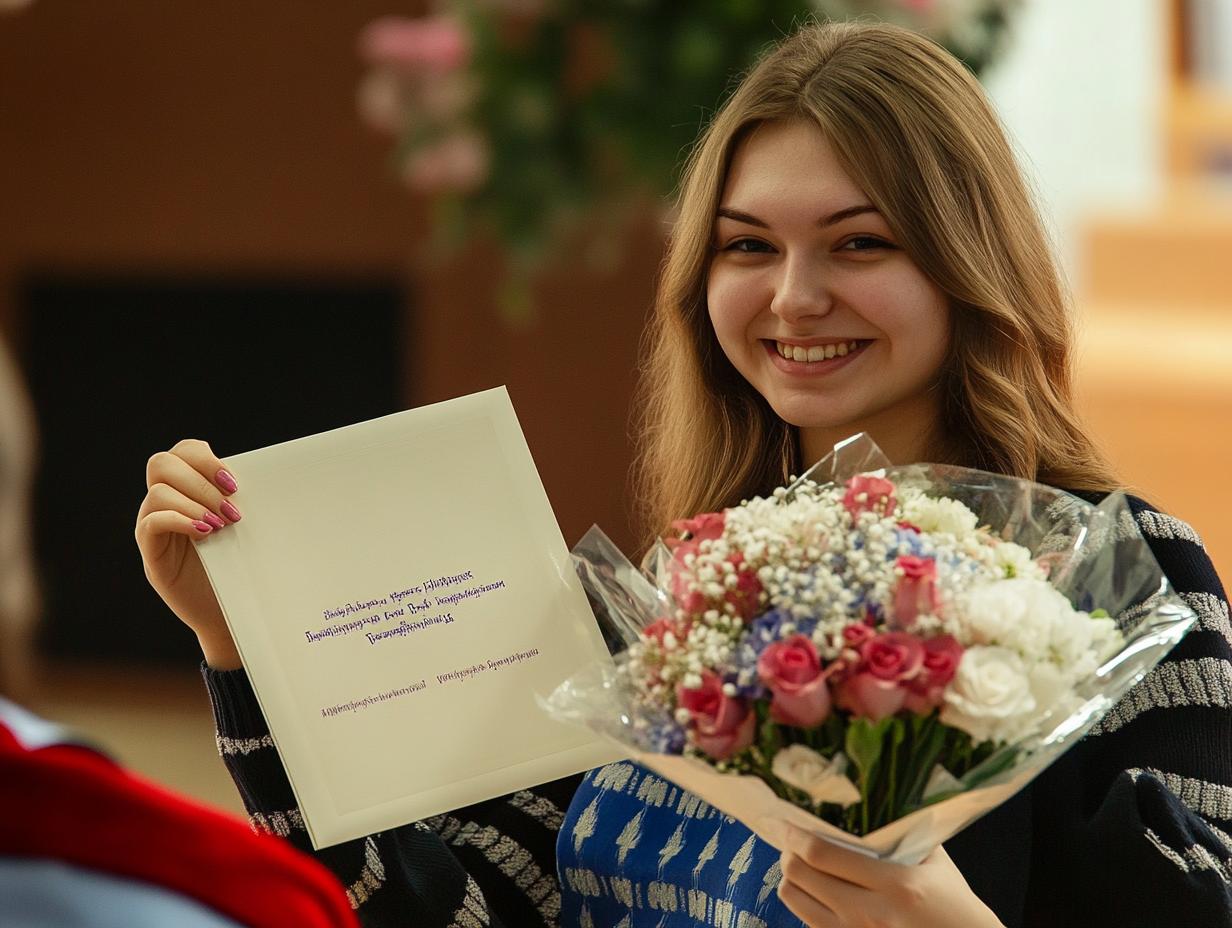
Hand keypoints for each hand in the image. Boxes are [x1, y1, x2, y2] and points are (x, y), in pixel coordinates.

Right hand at [135, 439, 242, 668]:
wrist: (234, 610)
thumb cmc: (243, 563)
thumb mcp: (244, 525)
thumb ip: (240, 498)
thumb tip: (266, 473)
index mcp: (189, 488)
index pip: (184, 451)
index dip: (205, 459)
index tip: (234, 483)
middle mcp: (166, 502)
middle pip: (163, 463)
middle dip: (200, 480)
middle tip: (231, 507)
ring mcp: (155, 527)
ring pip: (158, 492)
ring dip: (195, 503)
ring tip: (222, 525)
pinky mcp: (152, 552)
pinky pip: (151, 523)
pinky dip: (179, 521)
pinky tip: (205, 533)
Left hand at [777, 825, 1003, 927]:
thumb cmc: (955, 906)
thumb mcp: (936, 865)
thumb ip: (907, 836)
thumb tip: (879, 803)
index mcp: (894, 885)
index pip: (824, 855)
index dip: (795, 835)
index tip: (784, 822)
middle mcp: (869, 914)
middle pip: (801, 876)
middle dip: (788, 854)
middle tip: (792, 842)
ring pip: (797, 903)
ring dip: (791, 879)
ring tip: (800, 866)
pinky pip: (810, 923)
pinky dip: (805, 904)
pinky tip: (815, 893)